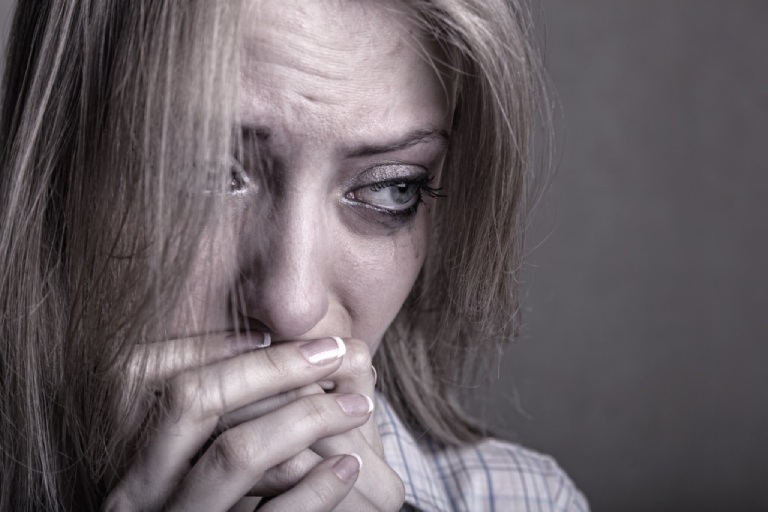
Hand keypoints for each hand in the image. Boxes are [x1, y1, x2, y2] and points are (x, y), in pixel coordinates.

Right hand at [103, 333, 372, 510]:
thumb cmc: (214, 501)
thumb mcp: (193, 458)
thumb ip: (218, 407)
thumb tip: (271, 339)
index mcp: (123, 453)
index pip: (143, 373)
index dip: (211, 344)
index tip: (270, 334)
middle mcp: (135, 491)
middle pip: (192, 400)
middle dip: (272, 367)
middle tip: (334, 351)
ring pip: (235, 453)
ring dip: (307, 417)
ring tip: (359, 405)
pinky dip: (317, 487)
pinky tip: (348, 466)